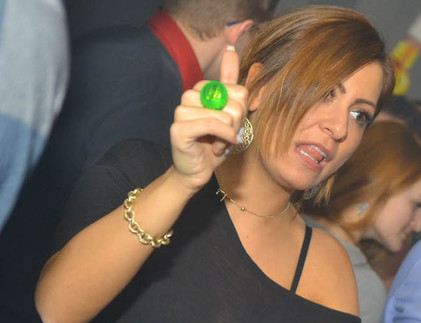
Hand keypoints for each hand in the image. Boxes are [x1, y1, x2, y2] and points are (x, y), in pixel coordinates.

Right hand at [169, 47, 247, 190]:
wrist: (196, 172)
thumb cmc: (213, 145)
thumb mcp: (229, 115)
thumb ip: (231, 86)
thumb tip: (230, 51)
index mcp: (202, 89)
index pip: (238, 91)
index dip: (242, 113)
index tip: (232, 127)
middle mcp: (189, 95)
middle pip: (234, 101)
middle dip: (236, 125)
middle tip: (226, 137)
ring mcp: (181, 111)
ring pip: (224, 114)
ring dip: (228, 135)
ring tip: (220, 144)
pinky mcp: (178, 128)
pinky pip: (212, 124)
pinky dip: (223, 137)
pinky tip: (220, 147)